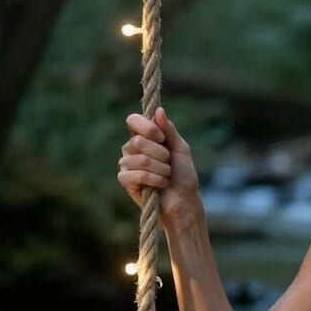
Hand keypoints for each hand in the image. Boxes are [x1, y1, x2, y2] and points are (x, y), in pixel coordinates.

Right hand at [118, 107, 200, 223]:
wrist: (184, 200)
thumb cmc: (183, 175)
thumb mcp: (180, 149)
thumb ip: (169, 130)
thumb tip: (158, 110)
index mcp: (143, 137)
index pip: (133, 120)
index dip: (147, 127)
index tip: (161, 138)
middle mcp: (131, 148)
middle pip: (139, 141)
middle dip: (161, 154)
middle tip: (168, 164)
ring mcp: (127, 164)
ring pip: (141, 159)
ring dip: (161, 169)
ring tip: (166, 176)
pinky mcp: (126, 180)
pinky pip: (137, 174)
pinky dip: (155, 180)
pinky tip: (161, 185)